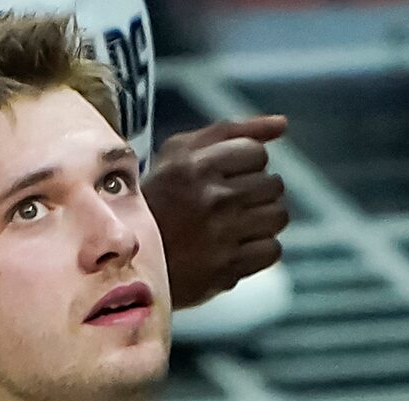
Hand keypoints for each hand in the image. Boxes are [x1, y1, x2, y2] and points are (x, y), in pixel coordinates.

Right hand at [145, 116, 289, 309]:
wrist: (126, 258)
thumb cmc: (158, 198)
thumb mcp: (180, 152)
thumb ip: (231, 131)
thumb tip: (283, 124)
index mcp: (196, 165)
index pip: (257, 154)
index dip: (246, 166)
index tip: (225, 179)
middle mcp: (211, 198)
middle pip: (273, 185)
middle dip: (256, 193)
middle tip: (229, 206)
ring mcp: (221, 235)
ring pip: (278, 216)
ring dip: (263, 220)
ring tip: (237, 226)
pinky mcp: (226, 268)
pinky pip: (272, 250)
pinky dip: (259, 250)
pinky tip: (236, 248)